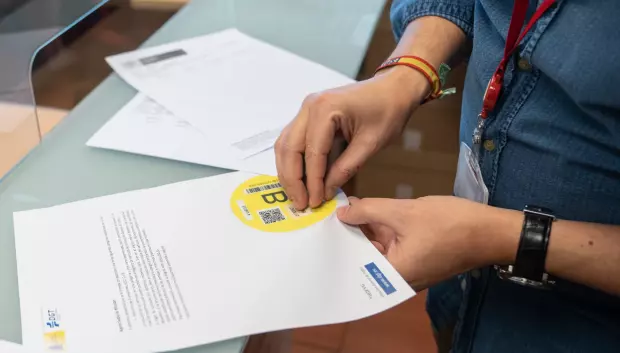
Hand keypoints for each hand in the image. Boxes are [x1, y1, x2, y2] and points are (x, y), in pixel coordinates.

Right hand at [275, 67, 429, 209]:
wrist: (393, 89)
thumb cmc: (388, 111)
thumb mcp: (371, 143)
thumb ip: (347, 167)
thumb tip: (327, 191)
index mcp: (326, 108)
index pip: (312, 153)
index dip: (312, 181)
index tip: (315, 203)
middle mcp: (310, 106)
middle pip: (289, 148)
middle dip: (293, 180)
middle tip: (300, 204)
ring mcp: (306, 109)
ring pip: (285, 145)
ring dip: (288, 172)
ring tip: (297, 195)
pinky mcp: (308, 115)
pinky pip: (292, 140)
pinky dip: (293, 161)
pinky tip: (299, 179)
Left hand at [337, 196, 519, 289]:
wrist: (492, 231)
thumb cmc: (452, 224)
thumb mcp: (404, 212)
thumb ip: (369, 211)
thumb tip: (343, 212)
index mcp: (392, 275)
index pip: (353, 263)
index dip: (337, 242)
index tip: (320, 225)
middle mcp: (397, 279)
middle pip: (363, 256)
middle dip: (349, 234)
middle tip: (328, 212)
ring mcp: (407, 270)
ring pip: (377, 249)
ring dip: (365, 230)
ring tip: (344, 208)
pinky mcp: (416, 259)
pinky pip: (391, 246)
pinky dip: (380, 231)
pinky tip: (367, 211)